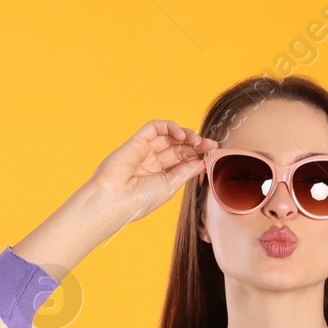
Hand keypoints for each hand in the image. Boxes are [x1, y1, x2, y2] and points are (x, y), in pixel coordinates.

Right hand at [86, 119, 217, 229]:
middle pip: (178, 147)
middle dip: (195, 144)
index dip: (197, 155)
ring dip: (185, 135)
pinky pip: (154, 127)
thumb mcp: (169, 187)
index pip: (182, 160)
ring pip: (168, 136)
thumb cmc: (138, 201)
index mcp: (159, 177)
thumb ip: (185, 172)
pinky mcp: (136, 141)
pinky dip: (169, 126)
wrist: (114, 201)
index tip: (213, 153)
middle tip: (210, 145)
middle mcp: (152, 163)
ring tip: (197, 140)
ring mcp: (144, 151)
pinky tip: (181, 134)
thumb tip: (202, 162)